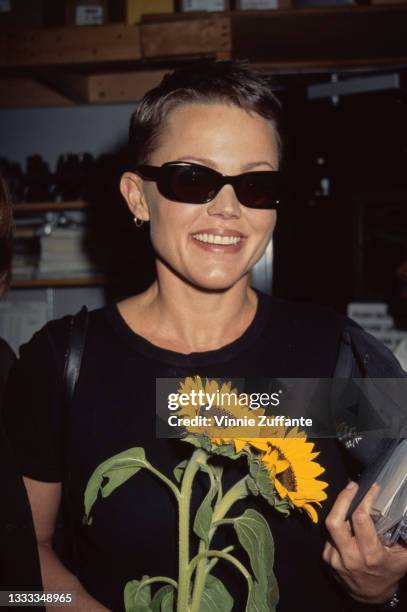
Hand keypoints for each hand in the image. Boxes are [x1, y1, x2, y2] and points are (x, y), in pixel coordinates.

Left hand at [323, 481, 406, 604]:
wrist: (370, 596)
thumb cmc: (389, 572)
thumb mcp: (402, 557)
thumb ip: (403, 536)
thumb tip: (405, 513)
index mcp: (370, 555)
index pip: (361, 519)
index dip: (366, 499)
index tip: (373, 488)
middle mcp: (350, 557)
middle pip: (335, 521)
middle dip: (342, 499)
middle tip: (352, 486)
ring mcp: (335, 558)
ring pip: (331, 525)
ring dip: (340, 509)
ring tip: (350, 497)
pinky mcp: (327, 558)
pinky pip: (330, 535)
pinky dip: (339, 524)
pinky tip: (346, 520)